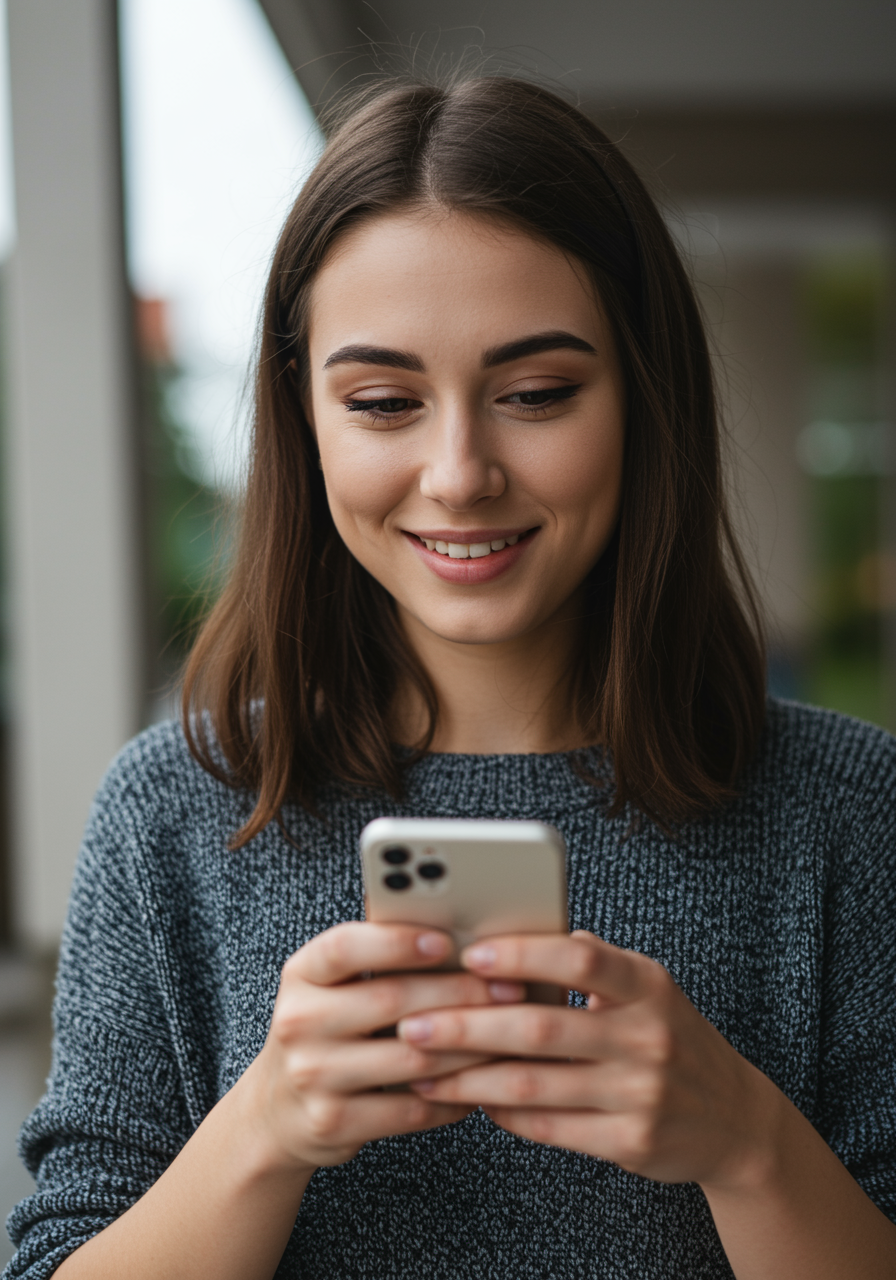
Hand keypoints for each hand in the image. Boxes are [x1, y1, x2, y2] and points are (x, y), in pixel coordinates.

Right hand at [238, 922, 524, 1176]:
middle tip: (508, 988)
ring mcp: (312, 1076)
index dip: (398, 942)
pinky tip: (479, 1084)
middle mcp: (299, 1021)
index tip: (447, 942)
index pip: (346, 947)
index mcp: (302, 974)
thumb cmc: (327, 1030)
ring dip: (469, 1048)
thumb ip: (380, 957)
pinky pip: (411, 1110)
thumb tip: (458, 929)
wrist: (277, 1109)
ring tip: (507, 1035)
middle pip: (391, 1000)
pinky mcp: (332, 1123)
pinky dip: (453, 1097)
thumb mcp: (333, 986)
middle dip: (459, 992)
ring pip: (412, 1059)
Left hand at [398, 930, 780, 1189]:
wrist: (734, 1118)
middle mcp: (647, 1037)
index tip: (468, 954)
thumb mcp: (647, 987)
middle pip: (541, 1027)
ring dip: (470, 1078)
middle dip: (468, 1025)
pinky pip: (550, 1128)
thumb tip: (515, 934)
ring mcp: (641, 1094)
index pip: (580, 959)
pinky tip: (472, 1099)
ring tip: (424, 1070)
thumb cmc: (670, 1036)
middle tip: (413, 1024)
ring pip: (534, 1085)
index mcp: (647, 985)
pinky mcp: (630, 1142)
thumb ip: (591, 962)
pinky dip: (503, 1113)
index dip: (522, 955)